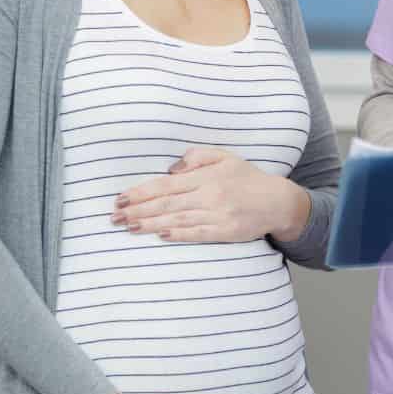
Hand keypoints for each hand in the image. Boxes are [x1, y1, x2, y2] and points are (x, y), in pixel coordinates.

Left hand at [113, 148, 309, 243]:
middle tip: (115, 217)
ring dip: (151, 224)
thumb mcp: (224, 157)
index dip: (142, 192)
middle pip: (167, 203)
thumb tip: (170, 168)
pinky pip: (199, 233)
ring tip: (129, 227)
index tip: (121, 199)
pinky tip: (161, 235)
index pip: (166, 185)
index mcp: (206, 176)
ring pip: (178, 219)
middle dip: (139, 210)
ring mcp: (218, 214)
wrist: (277, 201)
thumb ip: (197, 157)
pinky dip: (179, 234)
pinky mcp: (226, 231)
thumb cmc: (247, 178)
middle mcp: (209, 194)